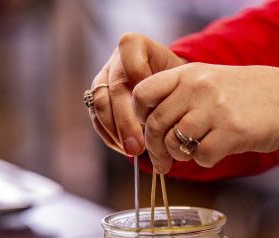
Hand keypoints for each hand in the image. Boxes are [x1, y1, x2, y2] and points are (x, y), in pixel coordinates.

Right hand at [89, 33, 185, 155]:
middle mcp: (115, 61)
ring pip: (100, 105)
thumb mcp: (182, 79)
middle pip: (115, 88)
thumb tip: (160, 121)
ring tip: (133, 151)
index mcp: (134, 46)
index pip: (129, 51)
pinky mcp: (96, 100)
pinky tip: (125, 149)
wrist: (169, 91)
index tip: (156, 102)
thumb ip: (172, 88)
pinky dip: (111, 137)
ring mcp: (102, 81)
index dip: (140, 75)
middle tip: (138, 146)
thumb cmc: (178, 84)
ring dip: (116, 132)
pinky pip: (97, 119)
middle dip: (126, 121)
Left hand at [132, 63, 278, 173]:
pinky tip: (215, 153)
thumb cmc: (247, 96)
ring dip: (178, 155)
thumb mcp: (209, 81)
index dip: (139, 116)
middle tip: (162, 160)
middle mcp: (199, 88)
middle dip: (155, 148)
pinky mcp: (232, 132)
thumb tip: (148, 126)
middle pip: (155, 124)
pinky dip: (204, 161)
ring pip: (174, 142)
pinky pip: (201, 157)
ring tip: (191, 153)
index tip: (148, 127)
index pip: (142, 93)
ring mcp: (215, 110)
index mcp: (189, 73)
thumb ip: (179, 96)